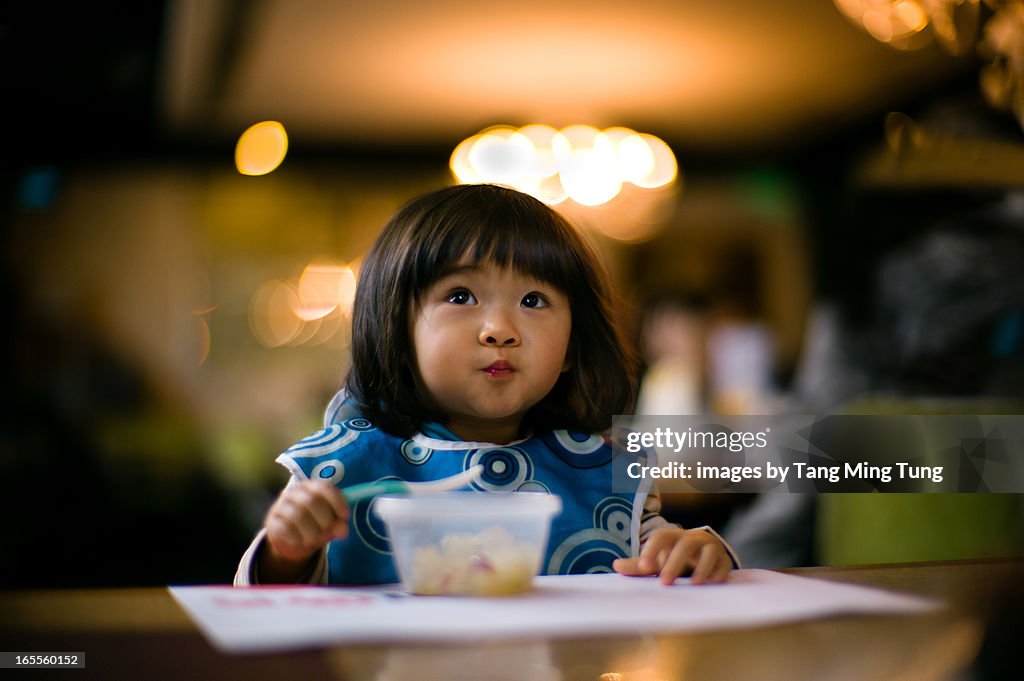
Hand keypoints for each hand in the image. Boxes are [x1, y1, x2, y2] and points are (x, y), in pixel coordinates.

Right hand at [263, 480, 349, 569]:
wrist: (291, 535)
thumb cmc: (316, 522)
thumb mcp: (331, 522)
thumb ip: (339, 523)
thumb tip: (343, 530)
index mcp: (312, 486)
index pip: (324, 487)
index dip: (337, 501)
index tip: (345, 516)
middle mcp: (295, 491)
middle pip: (312, 501)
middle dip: (325, 520)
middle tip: (328, 532)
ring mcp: (281, 505)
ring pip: (298, 516)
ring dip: (311, 532)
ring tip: (314, 539)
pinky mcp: (271, 520)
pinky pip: (284, 528)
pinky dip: (296, 537)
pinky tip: (300, 541)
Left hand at [612, 527, 731, 584]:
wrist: (702, 555)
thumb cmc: (674, 558)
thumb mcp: (657, 561)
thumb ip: (639, 565)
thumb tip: (616, 566)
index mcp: (672, 538)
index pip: (661, 537)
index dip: (652, 550)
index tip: (645, 568)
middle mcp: (692, 539)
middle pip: (684, 545)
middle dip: (674, 563)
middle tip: (664, 582)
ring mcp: (710, 548)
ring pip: (708, 551)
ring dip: (701, 567)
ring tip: (694, 584)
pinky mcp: (723, 560)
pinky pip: (724, 563)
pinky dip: (719, 572)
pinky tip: (713, 583)